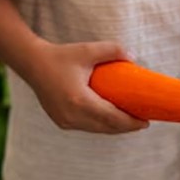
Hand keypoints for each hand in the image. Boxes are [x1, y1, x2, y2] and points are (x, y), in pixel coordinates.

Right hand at [24, 40, 149, 133]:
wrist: (33, 64)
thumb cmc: (62, 56)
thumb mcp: (88, 49)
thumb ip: (113, 50)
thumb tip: (134, 57)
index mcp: (79, 101)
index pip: (111, 118)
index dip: (130, 122)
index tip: (146, 122)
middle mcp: (71, 115)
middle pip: (105, 128)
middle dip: (126, 127)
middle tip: (144, 122)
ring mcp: (64, 121)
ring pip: (96, 129)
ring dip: (114, 128)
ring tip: (132, 122)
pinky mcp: (61, 121)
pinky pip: (86, 126)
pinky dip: (101, 125)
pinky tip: (112, 120)